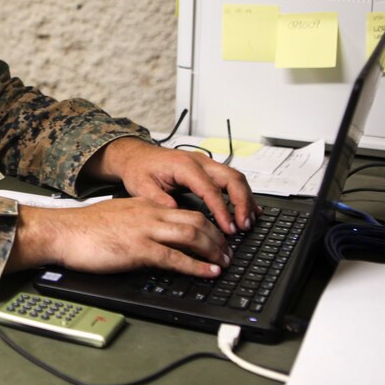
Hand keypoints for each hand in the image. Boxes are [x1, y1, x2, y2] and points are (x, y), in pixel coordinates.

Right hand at [7, 197, 230, 277]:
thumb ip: (138, 223)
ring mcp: (144, 230)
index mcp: (145, 205)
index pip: (186, 210)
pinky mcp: (137, 249)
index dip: (208, 224)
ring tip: (224, 263)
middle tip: (229, 252)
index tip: (218, 237)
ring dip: (213, 250)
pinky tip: (207, 273)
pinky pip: (174, 257)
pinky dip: (196, 266)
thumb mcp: (118, 217)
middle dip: (218, 237)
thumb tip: (154, 237)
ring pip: (191, 234)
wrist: (62, 232)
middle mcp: (149, 214)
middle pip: (196, 220)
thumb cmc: (83, 229)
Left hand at [82, 137, 258, 234]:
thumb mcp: (140, 186)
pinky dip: (242, 194)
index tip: (228, 228)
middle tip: (244, 225)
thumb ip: (157, 199)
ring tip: (249, 221)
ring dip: (245, 199)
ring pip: (235, 177)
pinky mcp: (207, 169)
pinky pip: (231, 179)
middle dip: (242, 202)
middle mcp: (199, 161)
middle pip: (231, 178)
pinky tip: (249, 209)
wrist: (135, 156)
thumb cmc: (138, 169)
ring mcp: (206, 163)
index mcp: (184, 166)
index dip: (222, 210)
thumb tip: (175, 213)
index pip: (210, 189)